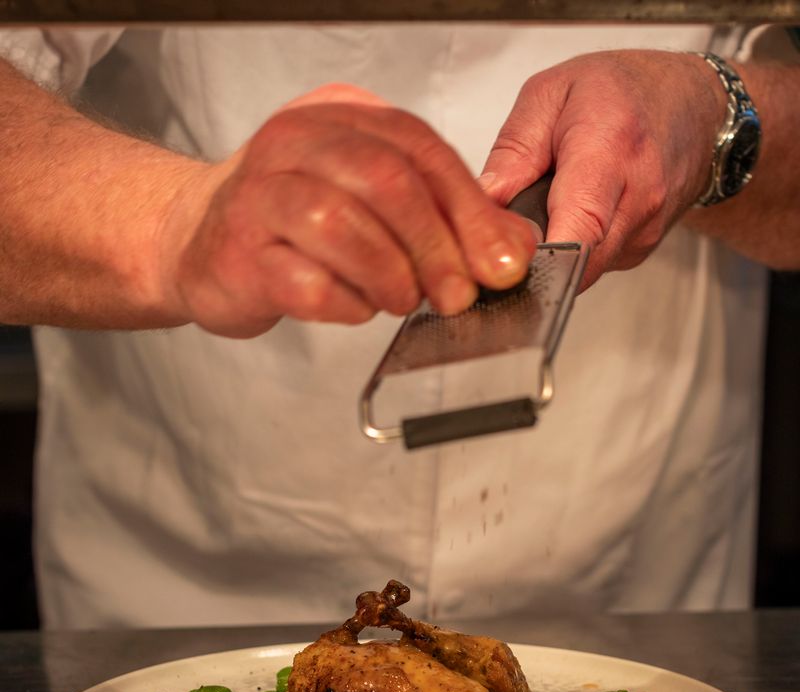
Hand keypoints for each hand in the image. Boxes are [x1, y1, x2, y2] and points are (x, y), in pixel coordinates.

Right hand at [160, 84, 534, 337]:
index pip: (420, 149)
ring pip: (338, 223)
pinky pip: (302, 281)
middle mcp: (294, 144)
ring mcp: (258, 196)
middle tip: (456, 294)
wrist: (195, 236)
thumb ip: (443, 216)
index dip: (469, 210)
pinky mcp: (237, 253)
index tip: (499, 263)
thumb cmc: (290, 222)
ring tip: (400, 300)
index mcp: (337, 117)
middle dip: (435, 246)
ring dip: (388, 274)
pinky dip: (343, 303)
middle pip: (384, 179)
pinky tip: (352, 308)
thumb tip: (509, 248)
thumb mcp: (372, 201)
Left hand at [480, 50, 726, 289]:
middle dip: (531, 257)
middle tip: (509, 231)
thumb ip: (512, 151)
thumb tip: (482, 202)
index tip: (508, 259)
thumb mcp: (550, 95)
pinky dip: (571, 248)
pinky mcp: (639, 251)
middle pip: (572, 263)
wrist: (694, 105)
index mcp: (609, 152)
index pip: (579, 230)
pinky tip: (571, 216)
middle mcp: (637, 199)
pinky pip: (591, 264)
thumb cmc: (623, 91)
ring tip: (546, 209)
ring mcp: (643, 232)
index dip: (538, 257)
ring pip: (578, 270)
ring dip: (550, 252)